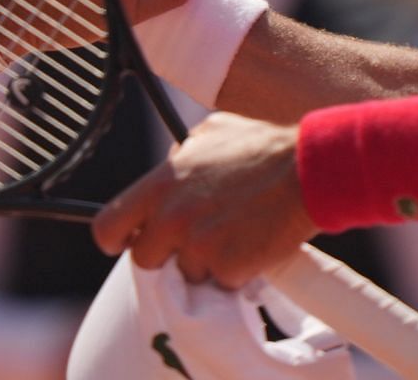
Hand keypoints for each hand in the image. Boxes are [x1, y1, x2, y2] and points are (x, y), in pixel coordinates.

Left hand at [92, 111, 317, 288]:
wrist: (310, 170)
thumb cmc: (264, 147)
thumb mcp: (210, 133)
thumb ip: (180, 155)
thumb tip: (170, 163)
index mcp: (161, 183)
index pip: (108, 224)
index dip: (115, 238)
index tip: (126, 242)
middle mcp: (172, 217)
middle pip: (145, 258)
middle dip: (167, 253)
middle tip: (196, 239)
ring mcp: (198, 246)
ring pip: (186, 274)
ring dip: (206, 263)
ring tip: (234, 235)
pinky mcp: (228, 269)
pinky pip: (221, 284)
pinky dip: (235, 273)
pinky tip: (252, 246)